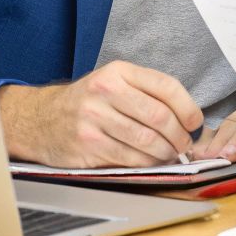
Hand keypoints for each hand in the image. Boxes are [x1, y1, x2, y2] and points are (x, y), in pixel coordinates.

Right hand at [0, 60, 203, 167]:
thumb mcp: (112, 83)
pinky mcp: (88, 144)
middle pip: (160, 116)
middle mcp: (105, 90)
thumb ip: (146, 93)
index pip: (166, 86)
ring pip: (147, 141)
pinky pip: (130, 159)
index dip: (188, 108)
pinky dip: (147, 164)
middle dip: (180, 136)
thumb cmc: (86, 102)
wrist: (40, 119)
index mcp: (118, 72)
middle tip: (184, 144)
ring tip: (169, 154)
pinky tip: (150, 161)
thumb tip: (188, 118)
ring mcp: (94, 118)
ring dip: (166, 153)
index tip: (195, 122)